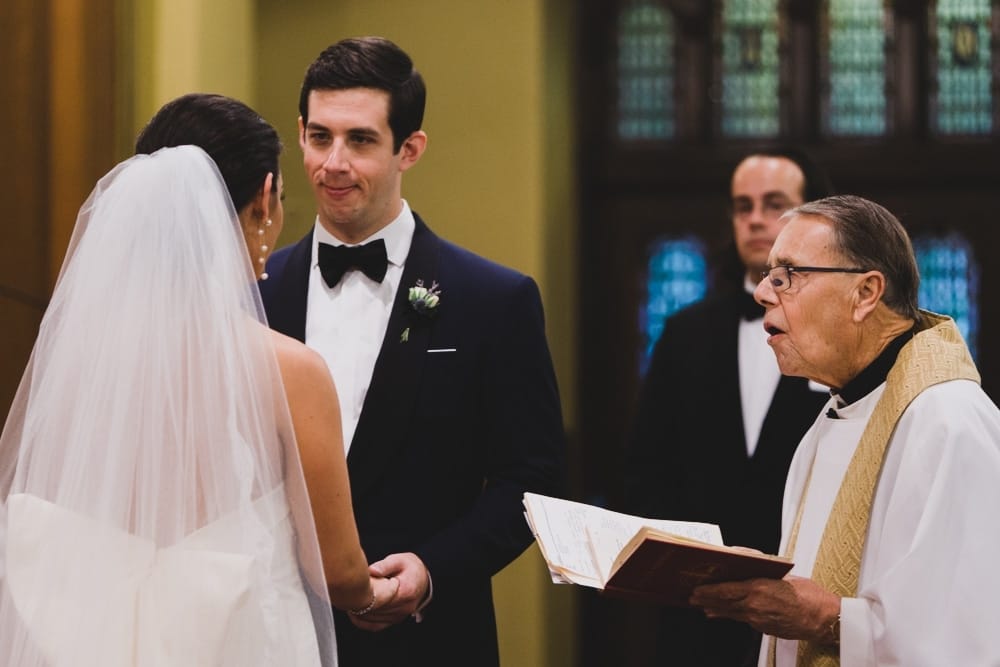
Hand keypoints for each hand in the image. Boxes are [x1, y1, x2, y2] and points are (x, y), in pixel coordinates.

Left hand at [349, 552, 429, 631]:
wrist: (424, 579)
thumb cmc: (412, 568)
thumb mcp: (400, 560)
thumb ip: (385, 565)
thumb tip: (370, 571)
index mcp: (406, 591)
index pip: (381, 597)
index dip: (365, 593)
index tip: (352, 586)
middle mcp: (404, 607)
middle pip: (375, 610)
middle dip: (359, 603)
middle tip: (345, 593)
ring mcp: (399, 616)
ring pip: (373, 619)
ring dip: (359, 612)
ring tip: (348, 600)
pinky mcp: (394, 621)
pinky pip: (375, 626)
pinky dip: (363, 622)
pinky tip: (354, 612)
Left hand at [689, 575, 839, 643]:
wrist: (825, 619)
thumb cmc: (808, 593)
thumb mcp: (783, 573)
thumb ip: (759, 564)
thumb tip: (740, 554)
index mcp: (758, 590)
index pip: (726, 590)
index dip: (708, 591)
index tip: (696, 589)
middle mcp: (755, 607)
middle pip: (724, 604)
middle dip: (707, 600)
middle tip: (692, 597)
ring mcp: (759, 621)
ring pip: (732, 614)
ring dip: (716, 609)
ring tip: (704, 607)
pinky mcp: (765, 629)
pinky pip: (743, 620)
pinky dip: (732, 615)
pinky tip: (725, 614)